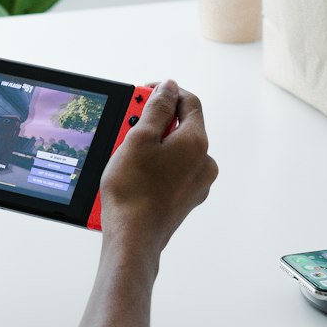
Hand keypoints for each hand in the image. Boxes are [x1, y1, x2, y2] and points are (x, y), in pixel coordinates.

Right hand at [99, 79, 217, 253]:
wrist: (133, 239)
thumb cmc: (133, 190)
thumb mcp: (139, 137)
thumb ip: (157, 107)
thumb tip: (169, 87)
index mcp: (197, 143)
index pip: (188, 102)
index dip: (165, 92)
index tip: (143, 93)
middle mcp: (204, 163)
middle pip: (179, 128)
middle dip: (152, 122)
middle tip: (126, 125)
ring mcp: (196, 185)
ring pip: (173, 152)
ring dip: (149, 145)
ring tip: (122, 153)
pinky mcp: (183, 201)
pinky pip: (169, 173)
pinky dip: (151, 167)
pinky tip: (130, 174)